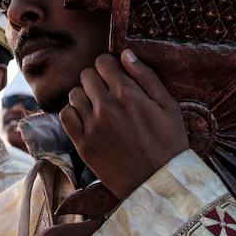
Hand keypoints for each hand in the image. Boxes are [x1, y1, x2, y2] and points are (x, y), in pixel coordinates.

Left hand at [60, 51, 189, 199]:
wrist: (159, 183)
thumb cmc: (169, 143)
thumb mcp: (168, 106)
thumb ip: (146, 76)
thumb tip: (125, 53)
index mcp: (129, 94)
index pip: (103, 62)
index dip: (109, 66)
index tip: (115, 76)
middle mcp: (107, 106)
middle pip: (86, 75)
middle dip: (97, 79)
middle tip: (108, 92)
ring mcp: (92, 126)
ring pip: (74, 93)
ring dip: (84, 96)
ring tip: (98, 107)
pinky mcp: (83, 144)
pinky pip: (65, 115)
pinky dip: (73, 113)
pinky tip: (87, 119)